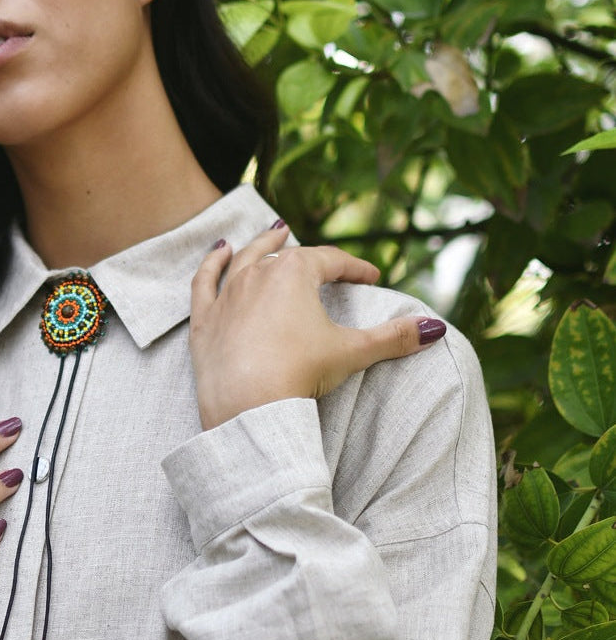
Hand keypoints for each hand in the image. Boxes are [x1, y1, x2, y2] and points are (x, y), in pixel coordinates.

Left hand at [189, 223, 446, 430]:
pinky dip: (211, 264)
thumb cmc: (300, 374)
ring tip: (273, 232)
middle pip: (287, 255)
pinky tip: (219, 252)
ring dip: (261, 244)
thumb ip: (393, 337)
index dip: (354, 268)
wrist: (247, 407)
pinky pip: (205, 282)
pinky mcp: (204, 319)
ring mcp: (227, 295)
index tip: (370, 277)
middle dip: (309, 255)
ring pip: (245, 259)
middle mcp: (257, 274)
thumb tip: (435, 328)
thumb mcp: (352, 352)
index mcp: (295, 273)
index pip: (331, 261)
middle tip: (324, 260)